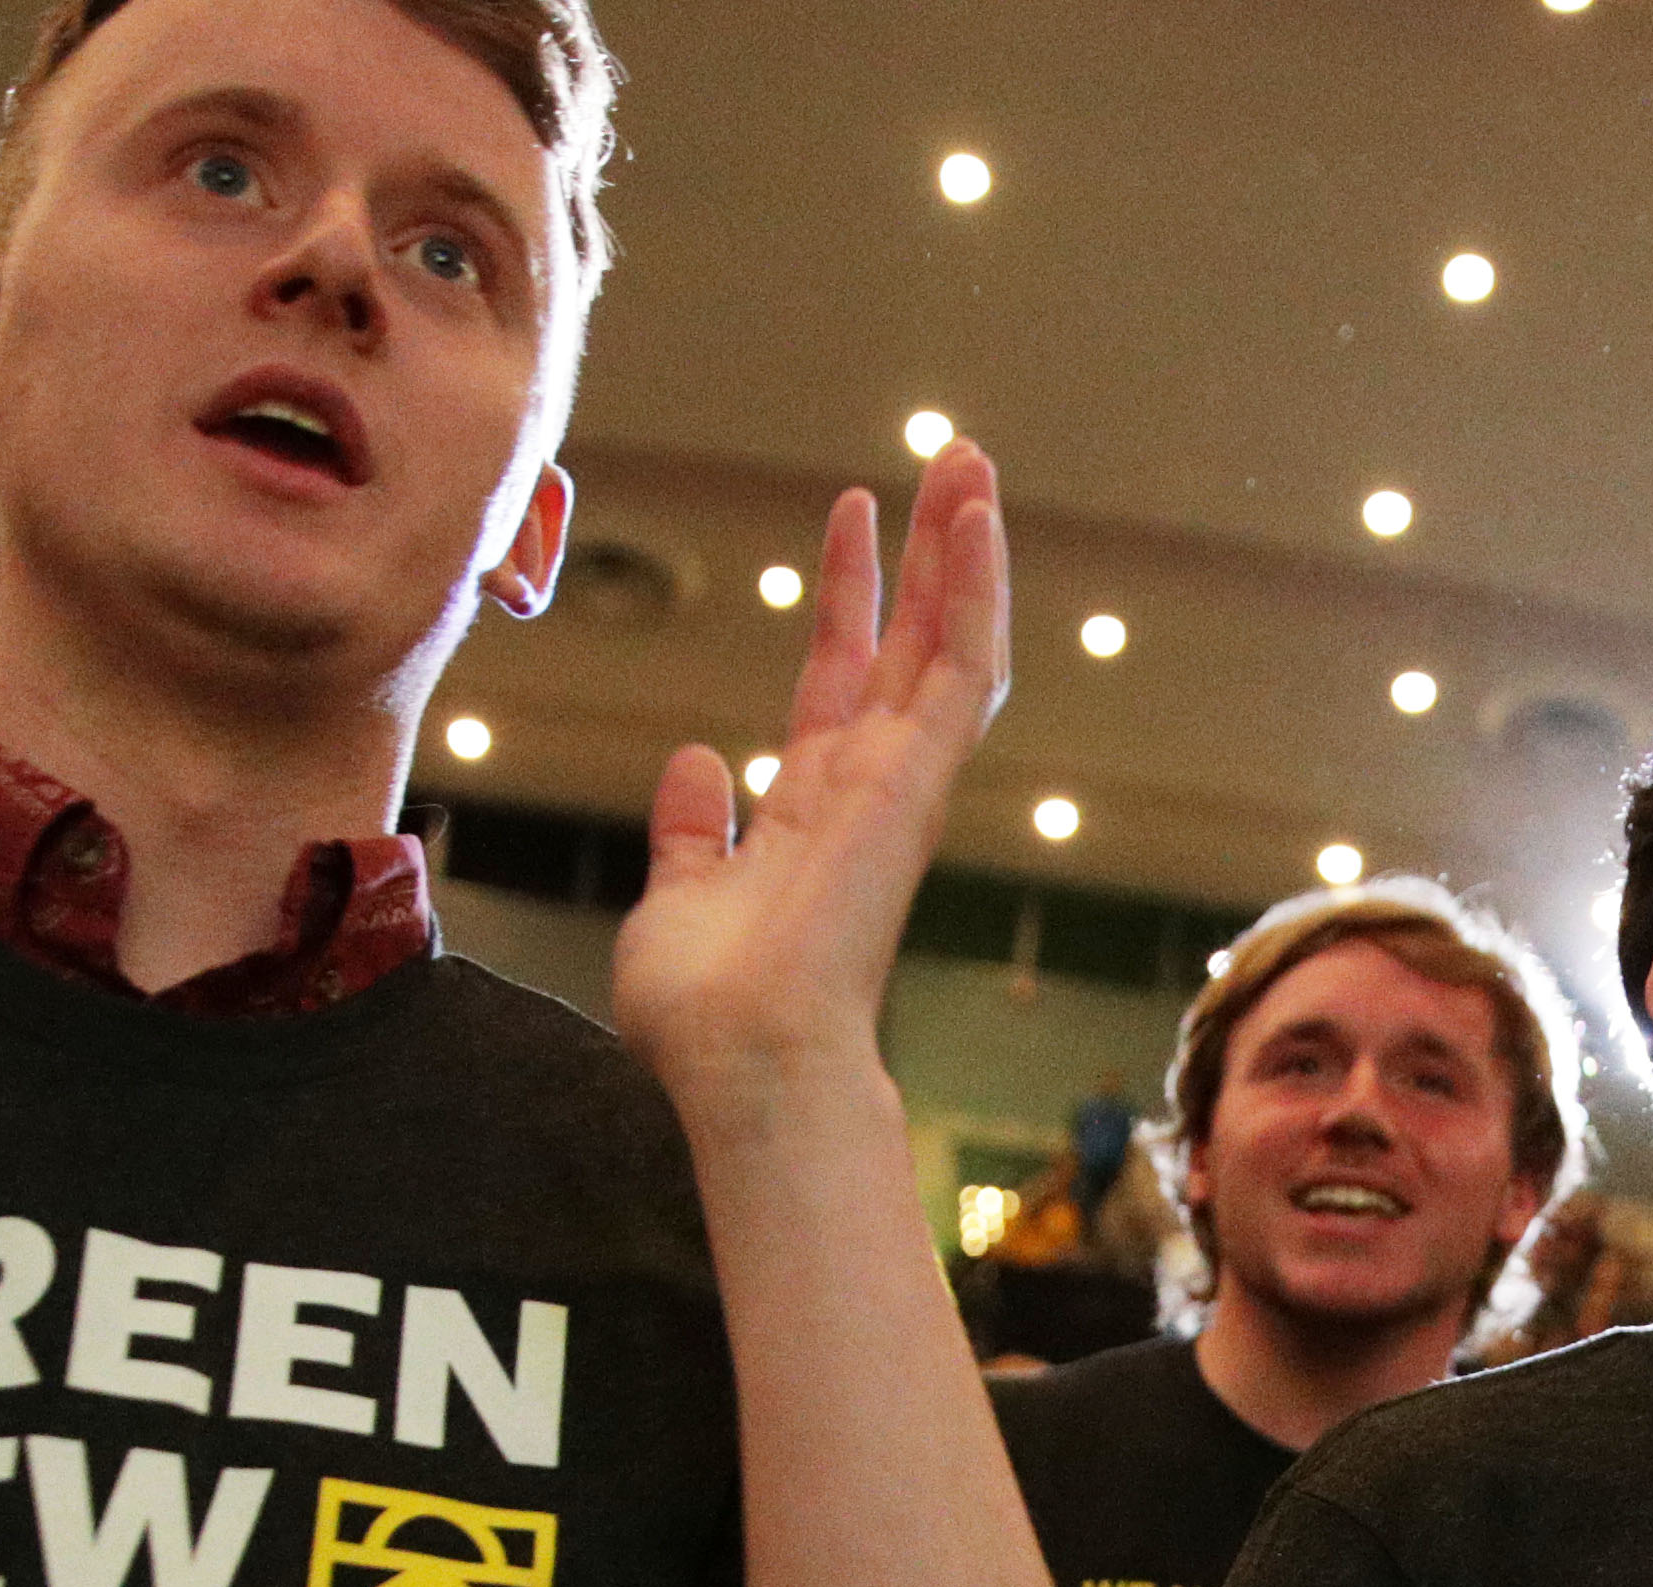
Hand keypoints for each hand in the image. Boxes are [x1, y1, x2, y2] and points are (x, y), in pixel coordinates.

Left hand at [608, 443, 1008, 1104]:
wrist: (740, 1060)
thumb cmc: (706, 1016)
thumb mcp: (675, 899)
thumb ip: (693, 832)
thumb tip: (698, 763)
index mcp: (812, 813)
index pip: (840, 682)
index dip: (848, 598)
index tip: (851, 517)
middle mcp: (867, 791)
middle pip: (912, 647)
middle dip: (930, 554)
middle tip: (949, 461)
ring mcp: (901, 785)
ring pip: (951, 645)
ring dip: (965, 552)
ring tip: (968, 460)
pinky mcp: (921, 783)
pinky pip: (964, 672)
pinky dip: (976, 593)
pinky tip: (977, 518)